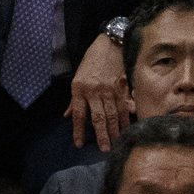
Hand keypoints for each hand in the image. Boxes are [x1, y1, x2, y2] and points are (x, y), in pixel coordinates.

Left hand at [67, 32, 128, 149]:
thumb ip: (74, 100)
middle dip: (101, 134)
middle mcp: (93, 91)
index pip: (79, 114)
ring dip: (114, 131)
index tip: (79, 144)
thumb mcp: (77, 78)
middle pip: (98, 117)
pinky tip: (126, 129)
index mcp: (79, 89)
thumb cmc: (91, 61)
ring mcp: (108, 90)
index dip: (78, 130)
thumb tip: (67, 116)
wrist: (109, 44)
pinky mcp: (121, 87)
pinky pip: (123, 107)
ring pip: (112, 114)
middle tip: (104, 149)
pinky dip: (124, 120)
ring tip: (116, 143)